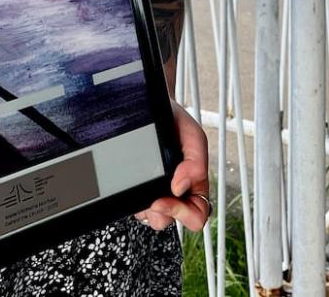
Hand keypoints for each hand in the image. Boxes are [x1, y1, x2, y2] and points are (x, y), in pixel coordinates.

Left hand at [135, 99, 210, 231]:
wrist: (153, 107)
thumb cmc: (176, 122)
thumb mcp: (194, 136)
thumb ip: (196, 162)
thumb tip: (180, 187)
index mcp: (194, 184)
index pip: (197, 215)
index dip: (181, 213)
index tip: (164, 199)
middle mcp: (175, 192)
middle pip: (167, 221)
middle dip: (158, 211)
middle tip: (151, 195)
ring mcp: (155, 190)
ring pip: (148, 216)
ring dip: (143, 206)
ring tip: (140, 185)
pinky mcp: (138, 187)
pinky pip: (134, 204)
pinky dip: (131, 197)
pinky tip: (131, 181)